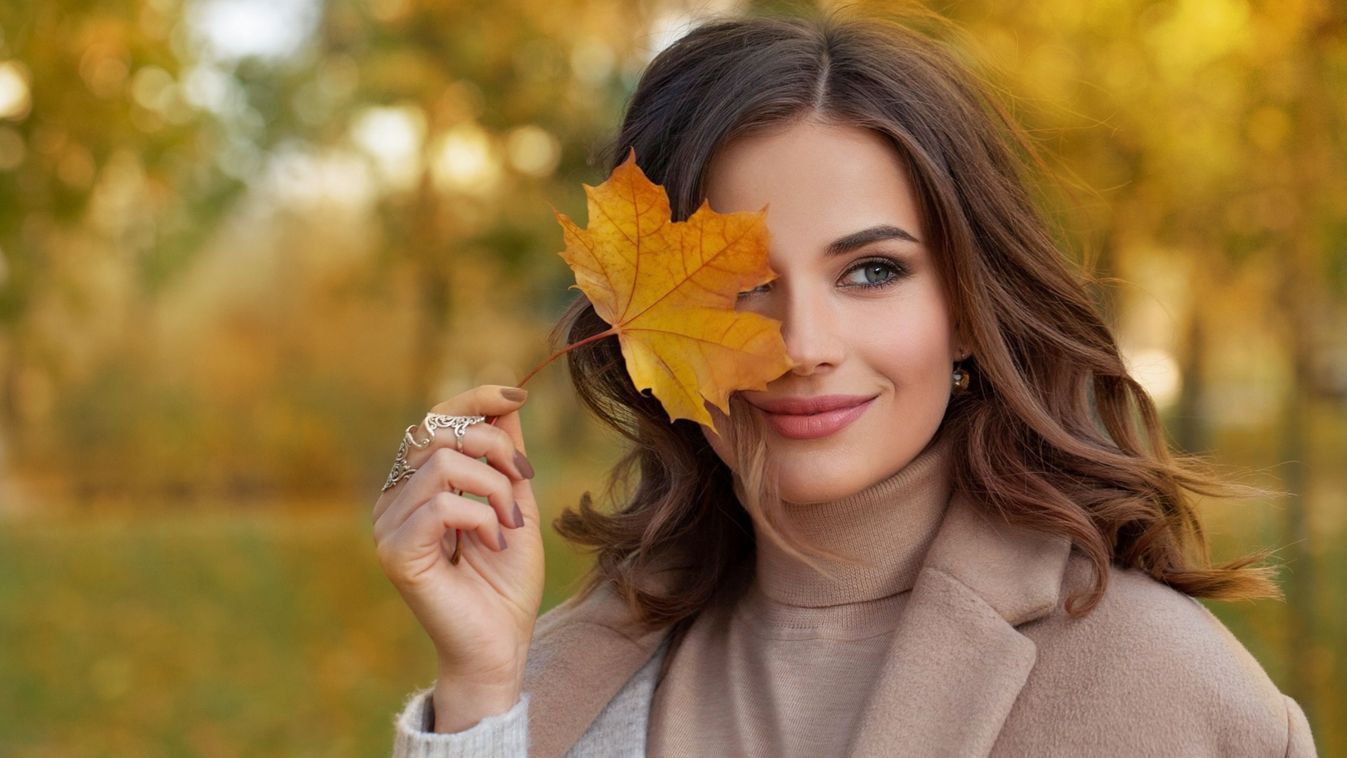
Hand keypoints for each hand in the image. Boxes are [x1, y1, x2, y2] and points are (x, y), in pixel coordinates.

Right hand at [372, 384, 543, 714]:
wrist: (501, 643)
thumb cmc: (506, 580)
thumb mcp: (516, 500)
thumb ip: (506, 452)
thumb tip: (507, 394)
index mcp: (418, 483)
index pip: (436, 418)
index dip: (476, 398)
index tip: (517, 396)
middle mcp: (395, 498)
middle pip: (441, 431)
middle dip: (496, 450)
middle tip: (521, 488)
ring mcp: (388, 524)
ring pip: (444, 464)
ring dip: (493, 489)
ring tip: (507, 523)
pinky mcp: (394, 551)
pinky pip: (441, 505)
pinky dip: (480, 518)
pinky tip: (491, 543)